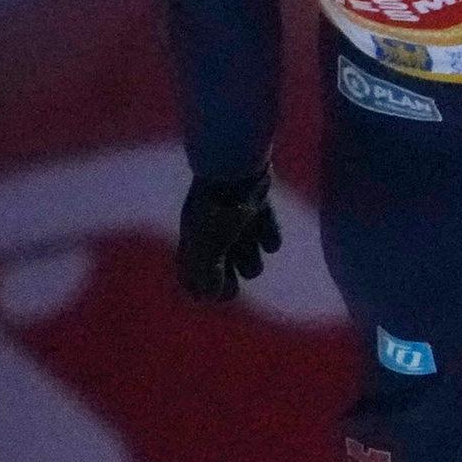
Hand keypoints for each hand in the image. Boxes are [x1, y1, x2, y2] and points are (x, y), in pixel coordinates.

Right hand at [177, 166, 280, 302]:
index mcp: (193, 237)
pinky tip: (269, 238)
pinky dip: (270, 236)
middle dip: (228, 280)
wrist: (237, 163)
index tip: (214, 295)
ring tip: (251, 252)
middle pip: (222, 268)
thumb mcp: (206, 245)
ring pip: (247, 254)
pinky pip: (268, 233)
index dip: (202, 287)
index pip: (192, 270)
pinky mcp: (258, 206)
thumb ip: (206, 273)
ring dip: (250, 259)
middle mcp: (213, 230)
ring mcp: (237, 218)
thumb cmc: (217, 207)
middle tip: (233, 287)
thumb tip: (209, 297)